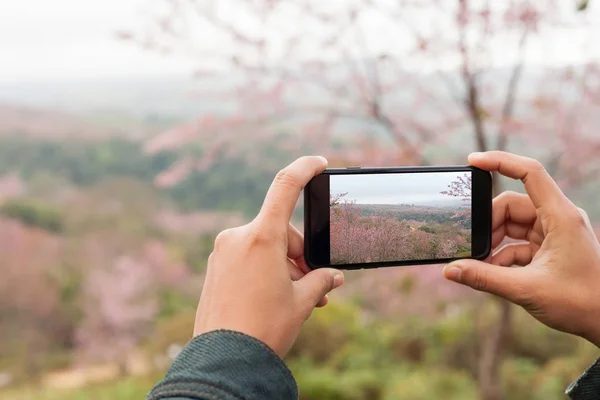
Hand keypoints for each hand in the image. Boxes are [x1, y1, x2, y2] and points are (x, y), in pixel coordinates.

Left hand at [193, 156, 343, 357]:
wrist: (224, 359)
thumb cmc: (265, 328)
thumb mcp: (302, 302)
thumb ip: (320, 281)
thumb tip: (332, 277)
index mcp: (261, 238)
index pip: (284, 187)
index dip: (304, 168)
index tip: (318, 162)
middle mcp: (238, 237)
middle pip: (282, 231)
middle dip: (300, 255)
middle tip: (313, 284)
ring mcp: (223, 252)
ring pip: (265, 246)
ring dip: (284, 265)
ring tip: (296, 299)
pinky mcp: (215, 267)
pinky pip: (247, 258)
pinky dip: (265, 269)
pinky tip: (273, 296)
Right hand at [443, 151, 599, 346]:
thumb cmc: (580, 302)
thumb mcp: (526, 289)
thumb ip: (484, 278)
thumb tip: (450, 270)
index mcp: (560, 217)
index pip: (529, 173)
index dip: (500, 161)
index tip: (472, 162)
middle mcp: (558, 219)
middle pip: (512, 205)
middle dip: (489, 224)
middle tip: (472, 247)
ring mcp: (554, 233)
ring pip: (513, 224)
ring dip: (494, 242)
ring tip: (481, 264)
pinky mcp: (550, 248)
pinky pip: (518, 243)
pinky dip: (503, 255)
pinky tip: (494, 273)